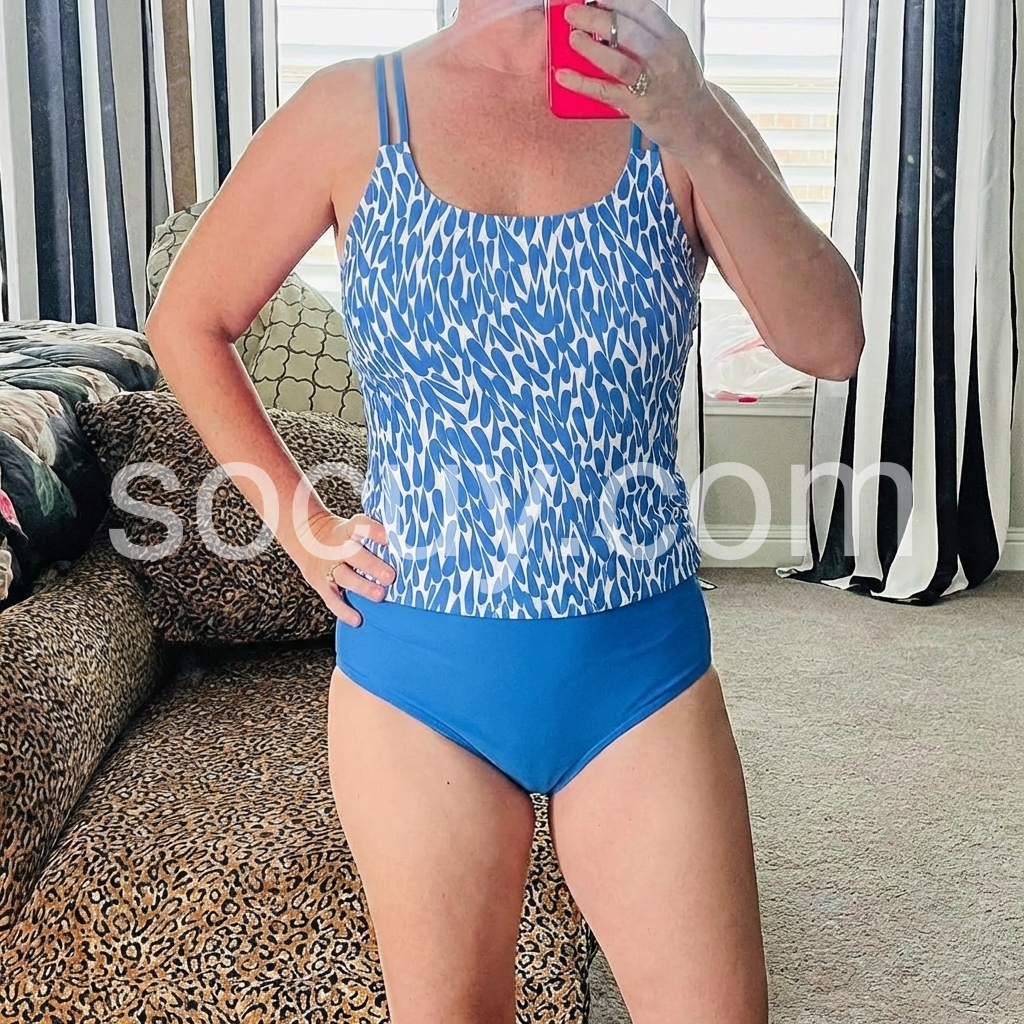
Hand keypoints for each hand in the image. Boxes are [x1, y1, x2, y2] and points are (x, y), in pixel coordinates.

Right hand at [295, 510, 395, 627]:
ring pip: (344, 577)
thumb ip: (376, 534)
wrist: (305, 536)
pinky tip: (357, 619)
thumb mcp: (354, 527)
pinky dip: (344, 611)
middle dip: (372, 566)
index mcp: (348, 530)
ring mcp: (328, 567)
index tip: (389, 538)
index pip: (361, 526)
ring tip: (380, 596)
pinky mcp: (321, 584)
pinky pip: (332, 599)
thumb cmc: (342, 535)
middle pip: (353, 555)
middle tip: (390, 577)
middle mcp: (337, 548)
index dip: (374, 531)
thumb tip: (409, 541)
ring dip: (362, 587)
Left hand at [556, 0, 709, 159]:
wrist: (698, 124)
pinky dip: (582, 83)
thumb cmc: (680, 87)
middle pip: (626, 30)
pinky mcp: (639, 107)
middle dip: (595, 18)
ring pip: (617, 60)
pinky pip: (606, 91)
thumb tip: (609, 23)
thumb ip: (649, 36)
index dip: (617, 0)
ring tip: (572, 38)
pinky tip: (564, 76)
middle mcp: (664, 58)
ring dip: (590, 47)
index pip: (644, 9)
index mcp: (673, 38)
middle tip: (572, 13)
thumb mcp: (674, 53)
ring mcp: (652, 83)